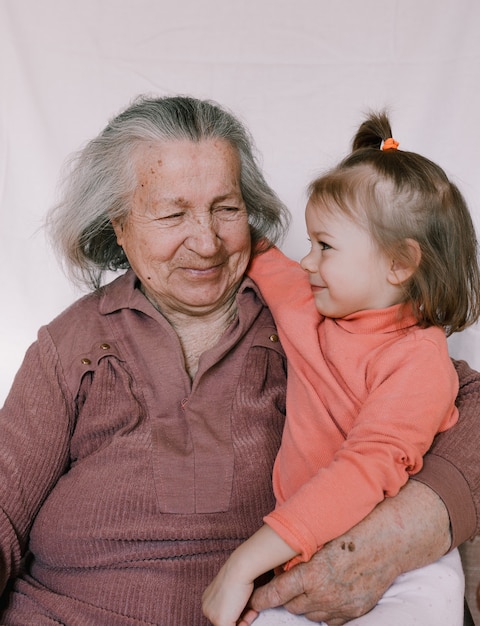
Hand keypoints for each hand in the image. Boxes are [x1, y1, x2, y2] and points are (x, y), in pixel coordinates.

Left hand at [202, 565, 253, 625]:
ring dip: (244, 622)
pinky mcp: (220, 622)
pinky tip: (251, 613)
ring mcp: (212, 616)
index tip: (247, 609)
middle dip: (241, 619)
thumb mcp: (232, 590)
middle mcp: (206, 608)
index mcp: (208, 600)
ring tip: (252, 611)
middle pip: (225, 622)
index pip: (223, 614)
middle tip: (252, 611)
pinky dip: (245, 625)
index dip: (237, 614)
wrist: (239, 569)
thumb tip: (239, 616)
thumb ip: (232, 603)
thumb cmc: (238, 574)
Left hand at [249, 481, 450, 624]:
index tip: (252, 601)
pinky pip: (330, 619)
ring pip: (310, 614)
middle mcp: (326, 594)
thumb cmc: (353, 530)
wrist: (389, 540)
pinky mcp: (355, 611)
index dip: (262, 599)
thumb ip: (300, 556)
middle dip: (286, 597)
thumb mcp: (321, 538)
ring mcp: (342, 605)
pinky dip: (324, 609)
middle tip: (286, 583)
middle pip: (292, 606)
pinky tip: (326, 593)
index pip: (277, 593)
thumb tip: (280, 566)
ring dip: (305, 603)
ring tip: (308, 586)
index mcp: (313, 573)